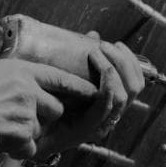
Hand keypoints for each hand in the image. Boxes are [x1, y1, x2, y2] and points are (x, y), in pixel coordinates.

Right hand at [0, 59, 96, 158]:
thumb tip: (2, 74)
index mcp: (19, 71)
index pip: (58, 77)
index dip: (76, 86)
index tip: (92, 91)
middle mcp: (27, 90)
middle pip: (54, 108)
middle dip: (43, 117)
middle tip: (18, 119)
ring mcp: (26, 113)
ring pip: (40, 129)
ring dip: (25, 134)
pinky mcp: (22, 135)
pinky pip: (29, 146)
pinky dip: (16, 149)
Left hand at [33, 34, 144, 158]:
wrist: (29, 130)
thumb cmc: (48, 103)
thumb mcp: (70, 76)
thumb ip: (84, 59)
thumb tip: (93, 36)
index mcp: (111, 102)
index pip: (136, 82)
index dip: (131, 61)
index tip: (118, 44)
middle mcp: (111, 114)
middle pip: (135, 87)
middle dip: (123, 61)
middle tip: (105, 46)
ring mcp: (102, 123)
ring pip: (124, 95)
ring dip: (113, 68)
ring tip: (96, 53)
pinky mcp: (90, 127)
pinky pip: (107, 105)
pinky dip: (108, 85)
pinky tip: (102, 70)